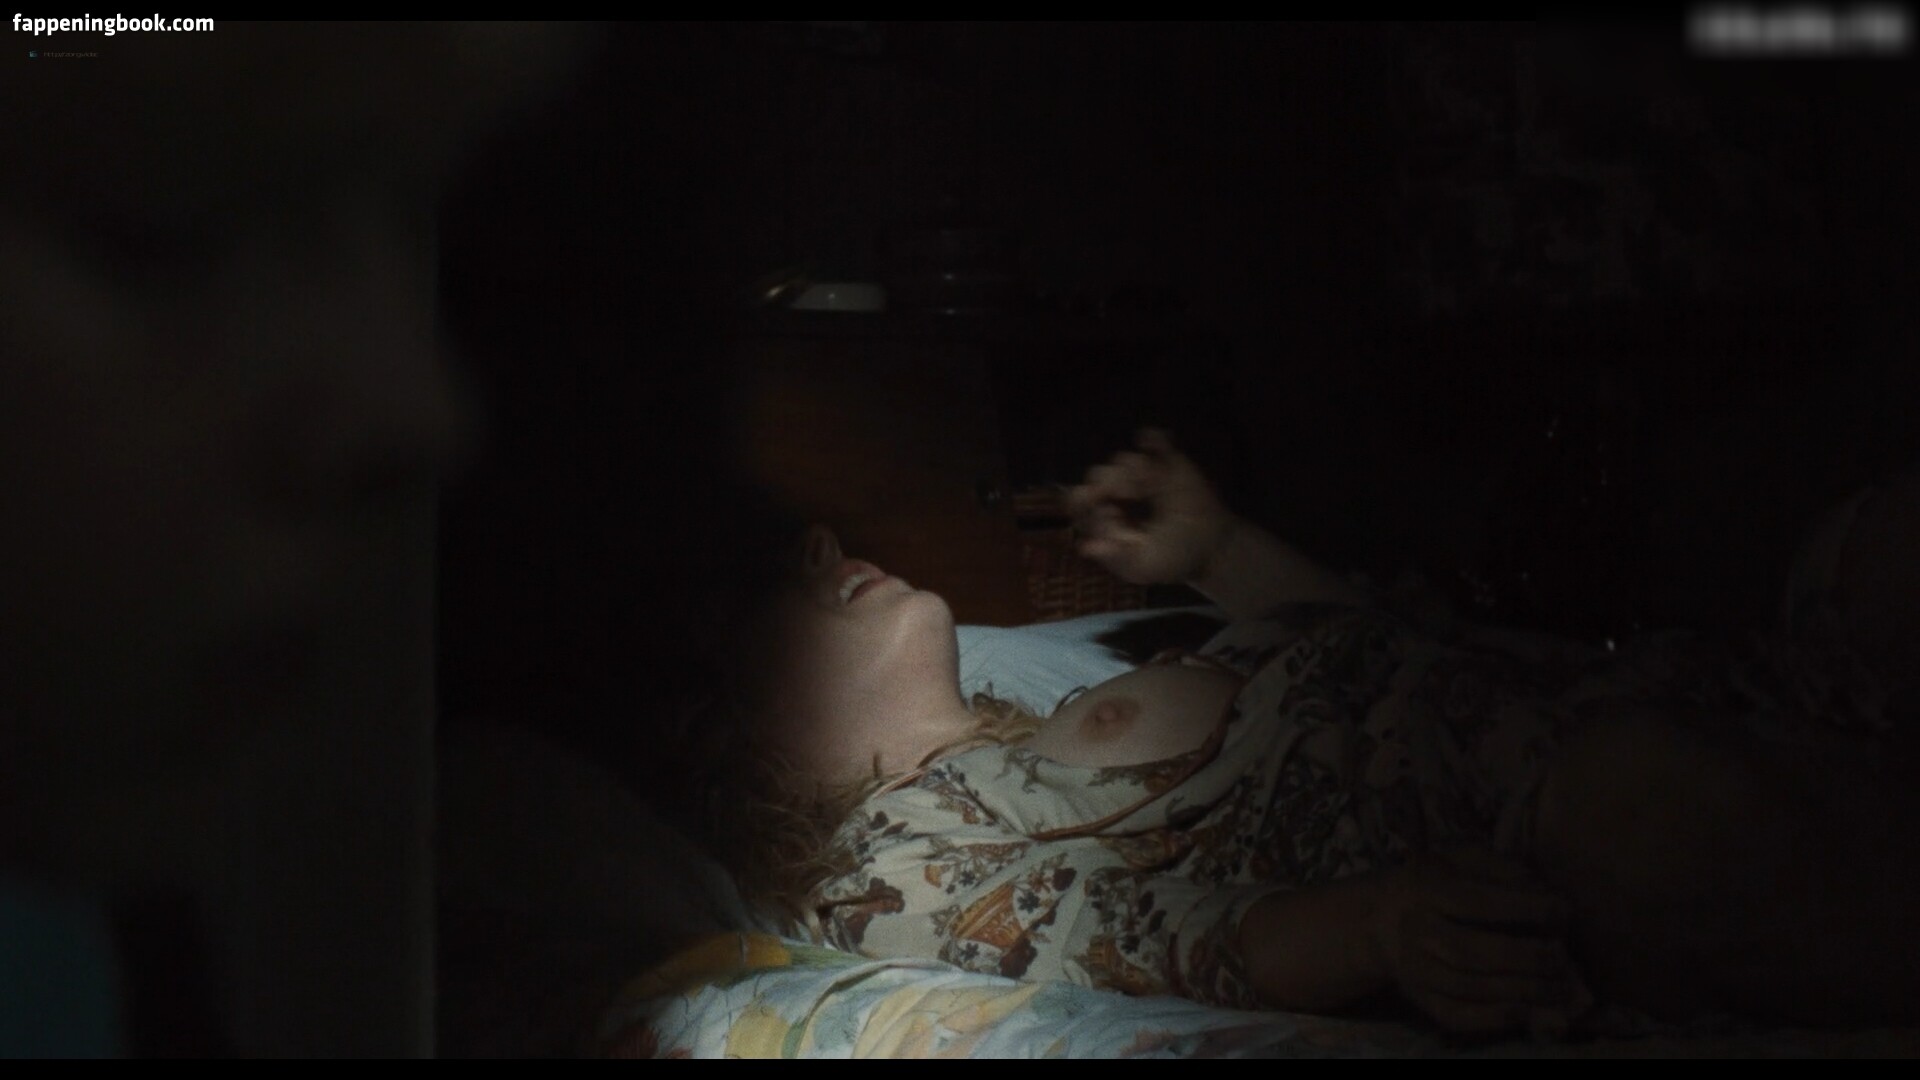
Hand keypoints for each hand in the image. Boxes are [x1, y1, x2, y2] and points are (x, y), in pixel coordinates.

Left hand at [1064, 428, 1235, 586]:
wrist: (1210, 547)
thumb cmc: (1171, 559)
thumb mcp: (1142, 567)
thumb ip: (1116, 558)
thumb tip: (1086, 548)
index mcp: (1103, 517)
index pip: (1079, 499)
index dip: (1083, 498)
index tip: (1100, 503)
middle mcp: (1117, 492)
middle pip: (1098, 474)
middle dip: (1109, 481)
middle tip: (1130, 494)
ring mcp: (1142, 475)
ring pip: (1123, 459)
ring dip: (1135, 469)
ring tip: (1152, 486)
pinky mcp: (1167, 462)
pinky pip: (1155, 440)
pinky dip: (1153, 439)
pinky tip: (1158, 446)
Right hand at [1369, 847, 1585, 1036]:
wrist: (1379, 918)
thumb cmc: (1436, 882)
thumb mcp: (1461, 859)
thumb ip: (1500, 869)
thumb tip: (1543, 894)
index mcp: (1425, 889)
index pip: (1477, 902)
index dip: (1524, 908)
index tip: (1563, 910)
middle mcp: (1415, 930)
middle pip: (1470, 951)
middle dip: (1525, 958)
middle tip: (1561, 957)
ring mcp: (1414, 969)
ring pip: (1467, 987)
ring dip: (1519, 991)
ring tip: (1557, 989)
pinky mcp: (1419, 998)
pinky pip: (1455, 1016)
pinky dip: (1493, 1018)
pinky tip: (1525, 1012)